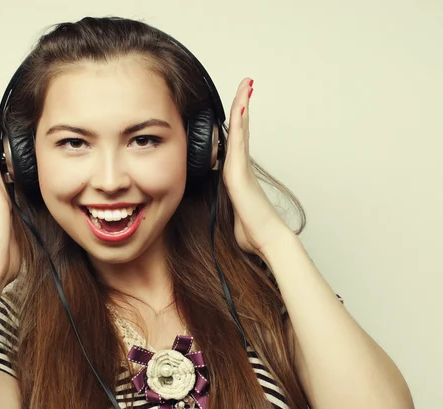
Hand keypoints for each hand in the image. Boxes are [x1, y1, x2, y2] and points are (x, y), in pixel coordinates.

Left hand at [222, 78, 292, 256]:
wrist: (267, 238)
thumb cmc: (253, 229)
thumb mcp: (233, 212)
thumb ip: (228, 202)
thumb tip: (226, 204)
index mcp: (239, 174)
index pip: (238, 141)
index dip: (240, 122)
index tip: (240, 105)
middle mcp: (242, 167)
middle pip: (242, 130)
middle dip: (243, 105)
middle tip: (247, 84)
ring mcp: (241, 169)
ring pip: (241, 132)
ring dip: (242, 108)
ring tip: (245, 86)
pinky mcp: (238, 175)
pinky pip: (237, 146)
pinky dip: (239, 127)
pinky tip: (239, 111)